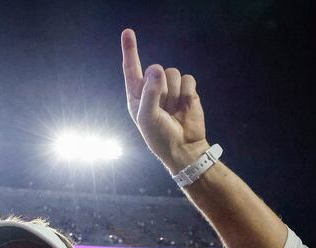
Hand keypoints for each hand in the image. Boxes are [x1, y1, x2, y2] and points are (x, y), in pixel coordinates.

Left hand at [121, 29, 208, 173]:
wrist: (184, 148)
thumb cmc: (159, 136)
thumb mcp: (147, 118)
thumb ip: (150, 93)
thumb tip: (157, 69)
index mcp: (136, 95)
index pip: (132, 68)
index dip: (130, 49)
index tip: (127, 32)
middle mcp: (152, 88)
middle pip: (157, 69)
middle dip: (162, 87)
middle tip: (163, 108)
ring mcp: (170, 89)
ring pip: (173, 72)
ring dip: (175, 93)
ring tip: (173, 111)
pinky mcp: (187, 91)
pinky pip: (188, 79)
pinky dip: (187, 93)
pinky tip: (185, 107)